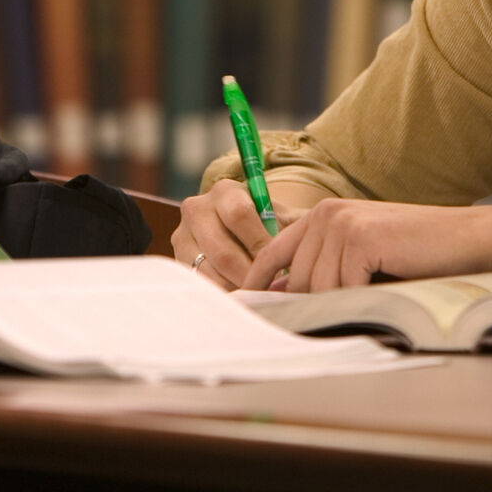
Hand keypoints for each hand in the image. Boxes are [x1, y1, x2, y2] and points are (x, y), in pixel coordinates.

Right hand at [172, 179, 289, 289]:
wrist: (236, 228)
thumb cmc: (267, 224)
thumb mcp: (282, 217)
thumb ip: (297, 226)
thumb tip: (314, 242)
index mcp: (225, 191)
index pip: (240, 216)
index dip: (261, 245)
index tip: (281, 267)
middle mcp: (197, 208)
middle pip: (223, 251)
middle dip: (250, 276)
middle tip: (271, 292)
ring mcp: (182, 235)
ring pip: (209, 273)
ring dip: (237, 289)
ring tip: (259, 297)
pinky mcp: (177, 259)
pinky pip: (200, 284)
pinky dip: (222, 294)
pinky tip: (241, 299)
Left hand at [240, 198, 491, 292]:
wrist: (462, 239)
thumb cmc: (415, 251)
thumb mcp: (361, 252)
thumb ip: (325, 264)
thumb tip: (285, 295)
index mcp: (322, 214)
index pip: (273, 252)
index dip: (259, 282)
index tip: (249, 306)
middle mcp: (326, 214)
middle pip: (296, 277)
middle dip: (311, 303)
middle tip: (339, 312)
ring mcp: (342, 224)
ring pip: (318, 287)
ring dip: (343, 302)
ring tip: (372, 294)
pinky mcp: (360, 239)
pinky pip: (343, 288)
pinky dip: (361, 297)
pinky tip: (383, 287)